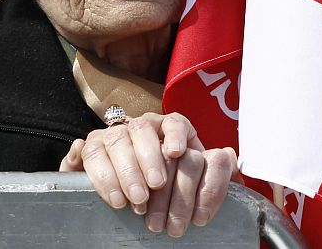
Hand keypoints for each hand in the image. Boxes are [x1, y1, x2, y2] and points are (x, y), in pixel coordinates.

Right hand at [60, 112, 241, 237]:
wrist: (130, 189)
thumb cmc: (170, 182)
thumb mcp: (193, 174)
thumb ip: (215, 171)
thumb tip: (234, 167)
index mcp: (168, 129)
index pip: (173, 120)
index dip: (174, 133)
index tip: (177, 151)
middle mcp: (140, 127)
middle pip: (141, 128)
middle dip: (147, 158)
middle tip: (155, 187)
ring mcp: (112, 135)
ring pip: (113, 140)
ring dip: (123, 171)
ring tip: (135, 200)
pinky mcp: (88, 149)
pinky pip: (87, 152)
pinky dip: (97, 172)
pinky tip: (110, 195)